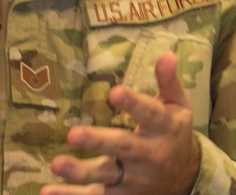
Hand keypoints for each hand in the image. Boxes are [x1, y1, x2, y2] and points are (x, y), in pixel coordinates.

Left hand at [41, 51, 200, 194]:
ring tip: (56, 164)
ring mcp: (135, 178)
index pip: (150, 114)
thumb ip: (169, 81)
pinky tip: (48, 191)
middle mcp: (150, 154)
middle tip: (74, 134)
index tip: (114, 92)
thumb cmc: (175, 132)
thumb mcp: (178, 105)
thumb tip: (165, 54)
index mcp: (166, 128)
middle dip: (98, 142)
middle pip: (123, 147)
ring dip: (80, 172)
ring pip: (106, 176)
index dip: (134, 104)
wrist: (187, 177)